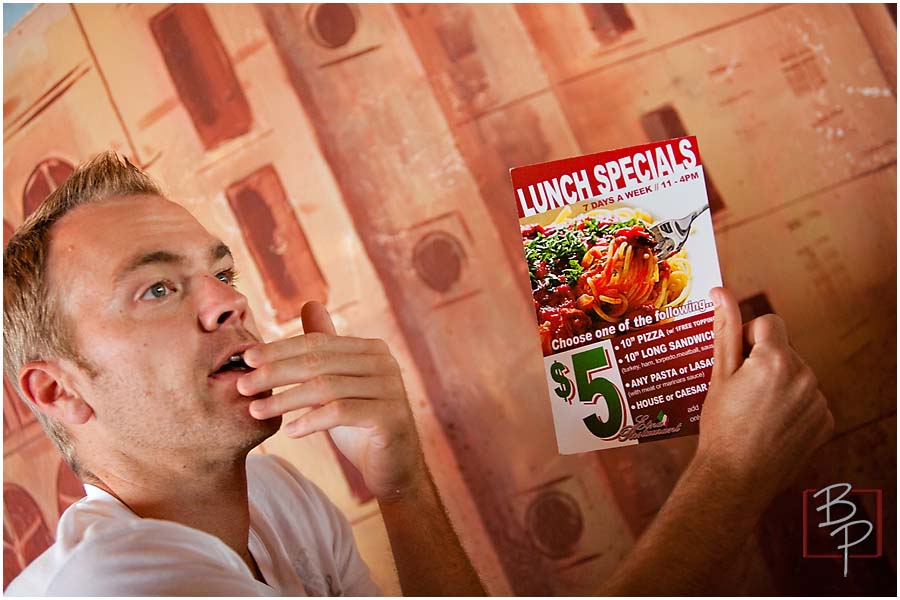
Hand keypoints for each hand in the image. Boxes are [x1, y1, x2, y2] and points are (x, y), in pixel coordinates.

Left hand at [236, 302, 422, 499]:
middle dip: (275, 373)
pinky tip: (290, 431)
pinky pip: (342, 412)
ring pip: (326, 387)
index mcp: (371, 349)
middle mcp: (384, 363)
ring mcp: (390, 388)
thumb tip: (310, 305)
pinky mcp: (390, 416)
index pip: (317, 343)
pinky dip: (311, 420)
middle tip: (243, 385)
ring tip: (256, 410)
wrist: (393, 466)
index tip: (247, 360)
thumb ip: (326, 349)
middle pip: (319, 362)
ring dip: (285, 399)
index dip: (280, 350)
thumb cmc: (361, 423)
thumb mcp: (340, 383)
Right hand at [696, 287, 833, 503]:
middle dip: (763, 361)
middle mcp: (804, 375)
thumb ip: (725, 329)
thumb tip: (721, 292)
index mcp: (776, 360)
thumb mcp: (718, 375)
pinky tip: (770, 424)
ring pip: (796, 374)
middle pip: (783, 349)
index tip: (735, 362)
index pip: (769, 323)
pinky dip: (792, 406)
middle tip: (740, 391)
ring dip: (778, 383)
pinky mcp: (825, 422)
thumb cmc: (721, 426)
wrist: (736, 477)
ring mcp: (818, 401)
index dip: (748, 337)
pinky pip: (808, 399)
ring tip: (754, 411)